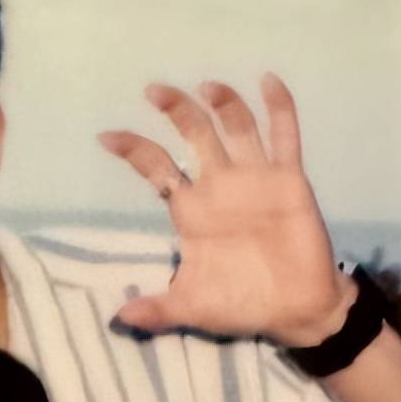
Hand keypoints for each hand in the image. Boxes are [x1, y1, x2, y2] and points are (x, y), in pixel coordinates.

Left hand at [99, 75, 354, 347]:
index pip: (158, 170)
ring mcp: (255, 178)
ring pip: (236, 128)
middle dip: (176, 112)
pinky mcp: (289, 180)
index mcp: (191, 211)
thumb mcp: (190, 308)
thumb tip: (118, 320)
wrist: (294, 310)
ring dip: (223, 104)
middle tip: (154, 91)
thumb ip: (157, 309)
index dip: (135, 151)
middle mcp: (220, 186)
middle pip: (195, 136)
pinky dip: (279, 108)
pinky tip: (268, 81)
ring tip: (206, 86)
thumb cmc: (240, 304)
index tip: (106, 136)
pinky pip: (284, 137)